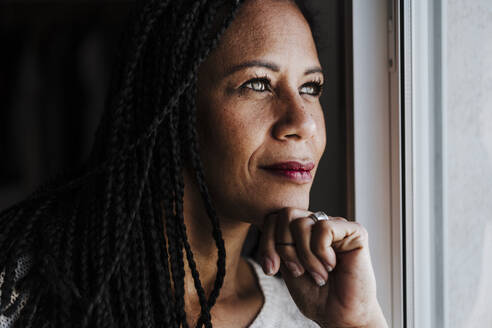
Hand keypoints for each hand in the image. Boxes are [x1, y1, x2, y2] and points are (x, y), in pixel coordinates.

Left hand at [258, 207, 386, 327]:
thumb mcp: (286, 266)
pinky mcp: (355, 231)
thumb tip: (268, 219)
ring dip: (305, 256)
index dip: (267, 242)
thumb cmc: (316, 294)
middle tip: (297, 271)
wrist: (340, 316)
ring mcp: (336, 225)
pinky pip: (324, 228)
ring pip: (302, 223)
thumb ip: (279, 241)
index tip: (271, 269)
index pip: (274, 217)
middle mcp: (319, 223)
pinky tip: (331, 266)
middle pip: (286, 214)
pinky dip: (321, 252)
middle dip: (284, 247)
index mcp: (302, 230)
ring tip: (318, 274)